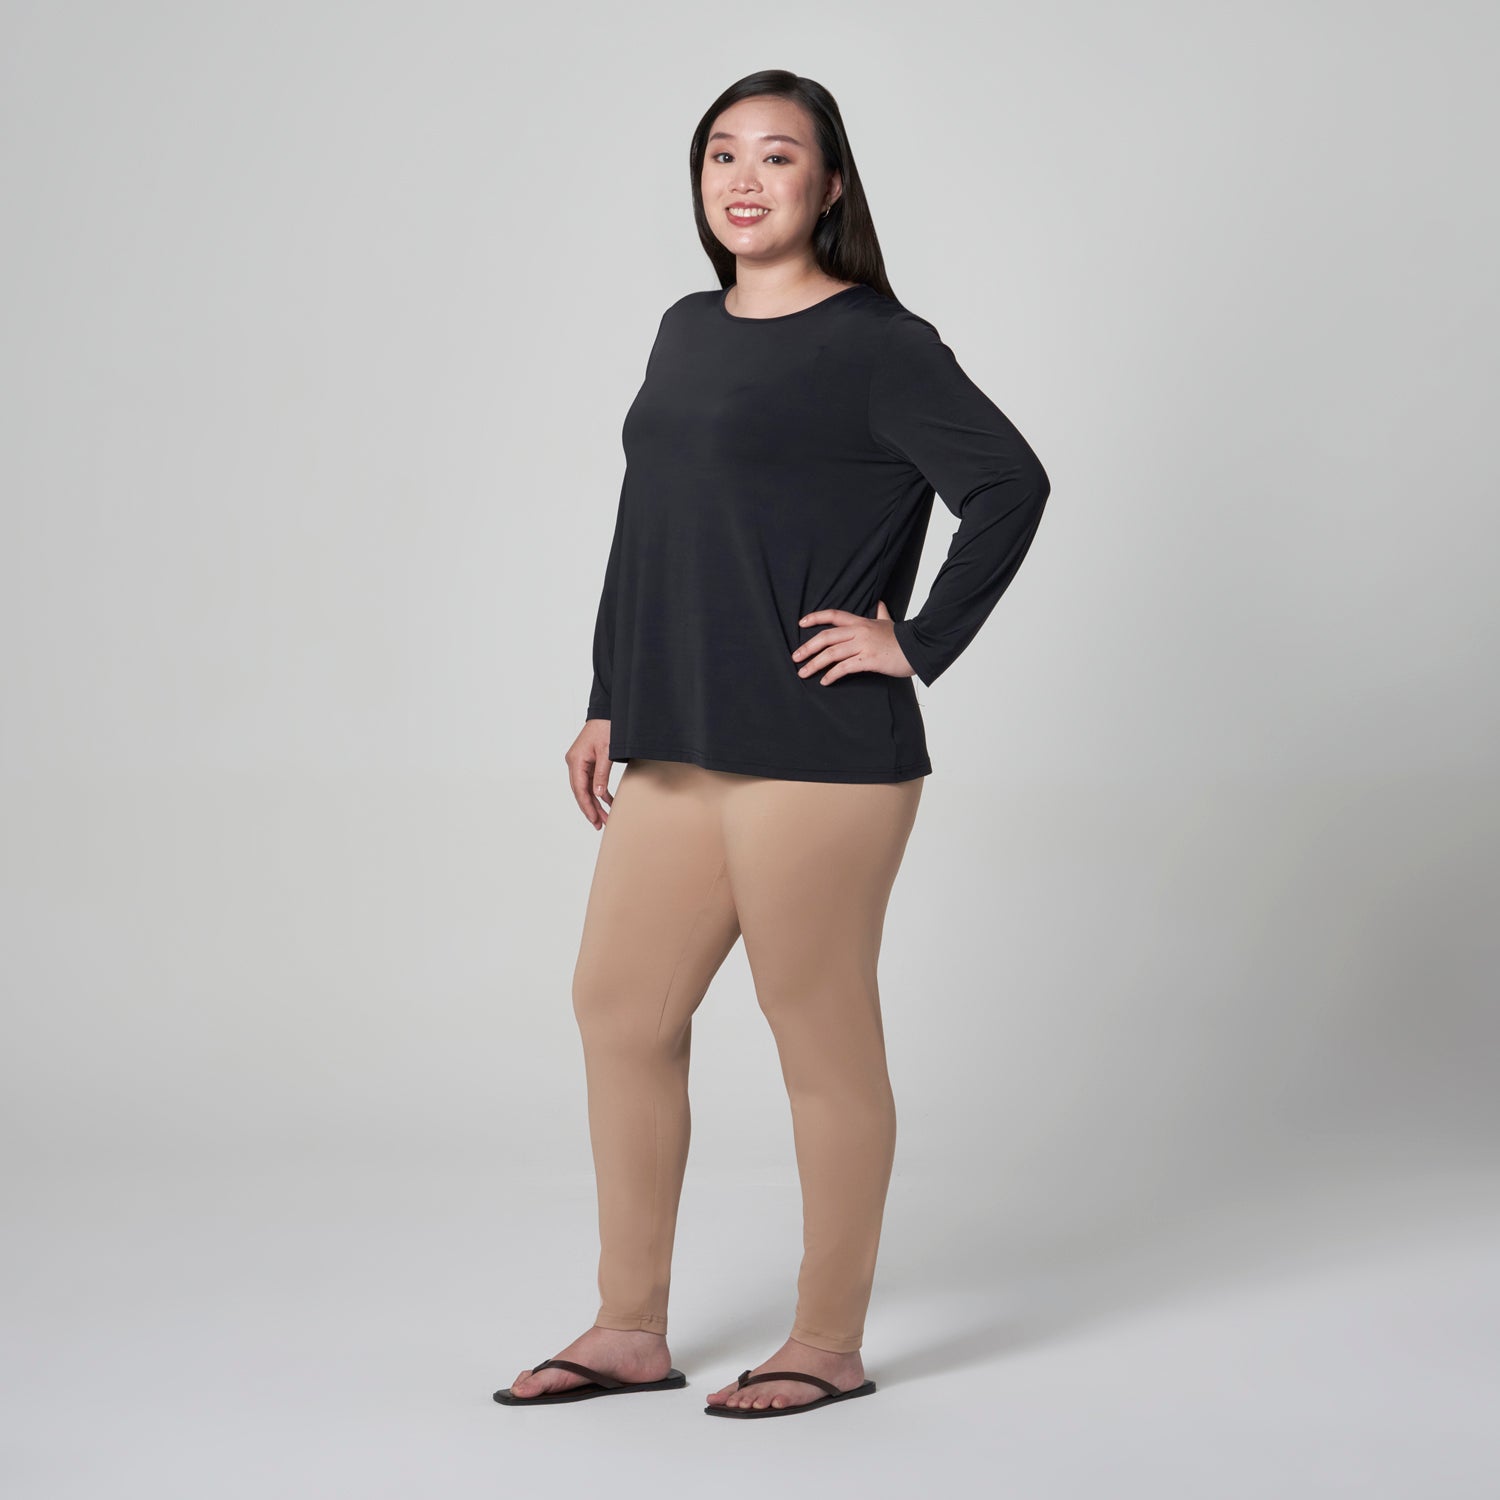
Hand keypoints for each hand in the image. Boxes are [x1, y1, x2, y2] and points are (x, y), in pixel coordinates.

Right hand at [567, 718, 613, 829]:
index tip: (594, 820)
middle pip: (581, 791)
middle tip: (601, 824)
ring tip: (605, 818)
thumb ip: (602, 774)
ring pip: (586, 788)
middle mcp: (574, 762)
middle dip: (591, 809)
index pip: (579, 789)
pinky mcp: (587, 761)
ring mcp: (579, 762)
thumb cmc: (607, 727)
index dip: (587, 807)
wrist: (607, 712)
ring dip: (596, 802)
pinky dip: (599, 791)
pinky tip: (608, 801)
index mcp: (576, 760)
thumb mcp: (607, 752)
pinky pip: (590, 780)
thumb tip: (598, 794)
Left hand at [791, 599, 914, 684]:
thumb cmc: (903, 638)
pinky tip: (824, 681)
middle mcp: (859, 631)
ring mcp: (863, 645)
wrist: (919, 648)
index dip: (816, 617)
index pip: (833, 615)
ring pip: (831, 653)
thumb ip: (881, 614)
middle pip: (826, 637)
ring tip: (803, 673)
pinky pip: (844, 667)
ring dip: (814, 664)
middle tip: (795, 658)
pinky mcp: (868, 660)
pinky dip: (831, 675)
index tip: (801, 623)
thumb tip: (881, 603)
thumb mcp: (889, 622)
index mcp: (861, 622)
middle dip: (807, 647)